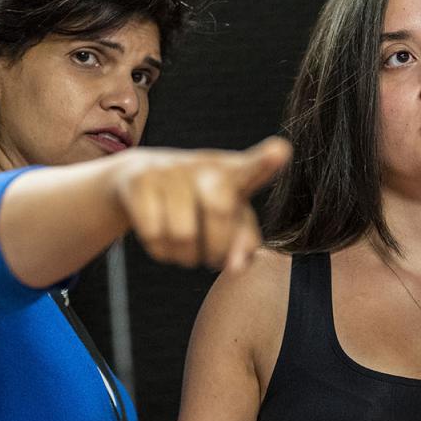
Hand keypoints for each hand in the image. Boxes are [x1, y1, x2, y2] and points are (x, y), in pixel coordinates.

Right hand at [108, 136, 291, 269]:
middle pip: (219, 210)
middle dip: (217, 247)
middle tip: (214, 259)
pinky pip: (153, 234)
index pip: (252, 167)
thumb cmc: (198, 202)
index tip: (280, 152)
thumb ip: (244, 242)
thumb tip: (236, 268)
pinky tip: (163, 241)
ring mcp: (169, 169)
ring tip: (187, 251)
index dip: (265, 162)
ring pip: (183, 234)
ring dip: (187, 257)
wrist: (140, 177)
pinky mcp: (139, 180)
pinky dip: (161, 251)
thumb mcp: (228, 218)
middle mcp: (202, 166)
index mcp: (232, 172)